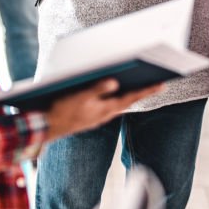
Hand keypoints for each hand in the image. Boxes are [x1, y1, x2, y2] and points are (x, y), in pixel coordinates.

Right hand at [44, 79, 164, 140]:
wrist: (46, 127)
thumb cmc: (61, 110)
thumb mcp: (79, 97)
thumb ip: (97, 89)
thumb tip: (114, 82)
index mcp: (105, 109)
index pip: (131, 98)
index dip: (147, 91)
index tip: (162, 84)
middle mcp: (105, 114)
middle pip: (127, 100)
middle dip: (141, 91)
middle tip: (155, 82)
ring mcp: (97, 116)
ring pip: (117, 103)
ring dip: (128, 94)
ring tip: (138, 83)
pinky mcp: (90, 116)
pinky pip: (107, 105)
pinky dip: (114, 98)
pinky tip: (114, 91)